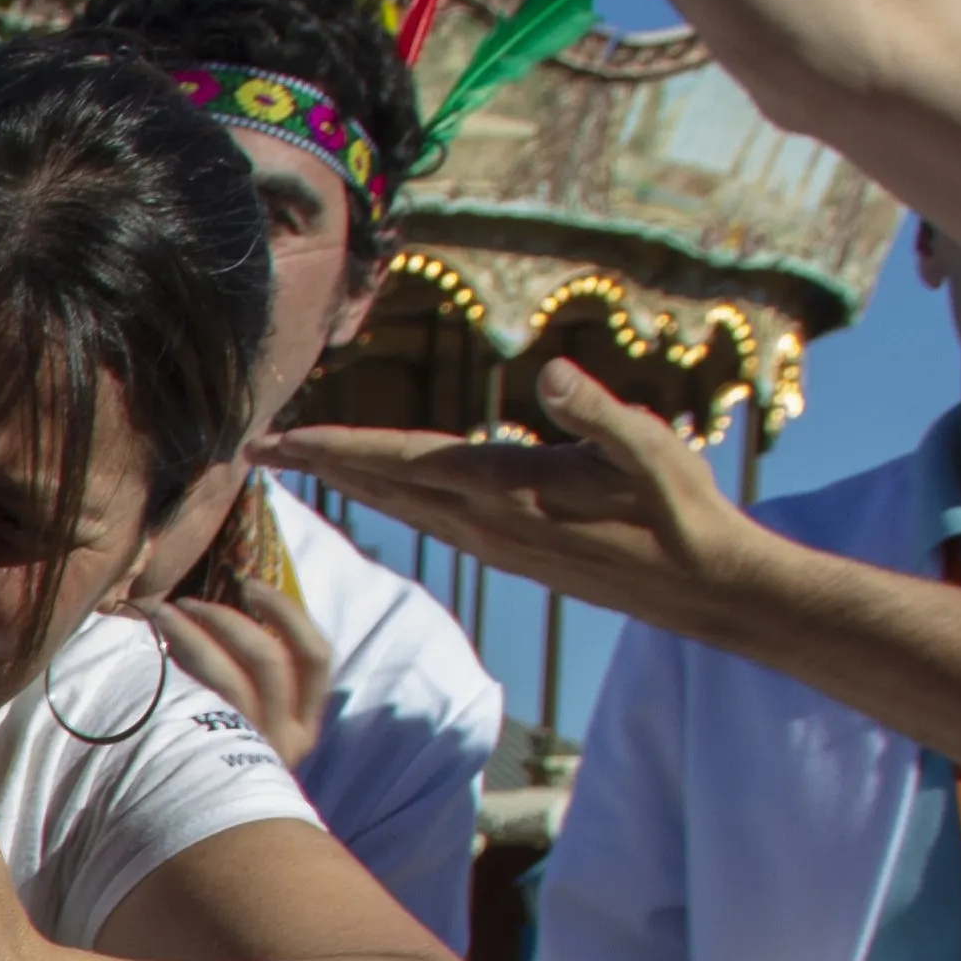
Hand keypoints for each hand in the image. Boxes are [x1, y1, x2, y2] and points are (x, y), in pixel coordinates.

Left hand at [143, 556, 331, 764]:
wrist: (205, 851)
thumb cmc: (220, 778)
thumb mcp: (253, 737)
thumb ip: (253, 688)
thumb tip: (220, 617)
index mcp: (305, 728)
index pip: (316, 657)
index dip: (286, 612)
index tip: (250, 584)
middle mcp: (286, 742)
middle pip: (271, 658)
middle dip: (227, 618)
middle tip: (188, 600)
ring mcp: (248, 755)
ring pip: (230, 677)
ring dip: (192, 634)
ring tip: (159, 614)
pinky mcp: (210, 765)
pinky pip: (190, 705)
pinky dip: (168, 668)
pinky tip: (144, 652)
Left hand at [271, 366, 767, 636]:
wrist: (703, 586)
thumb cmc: (682, 508)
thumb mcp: (649, 445)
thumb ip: (595, 410)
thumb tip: (550, 374)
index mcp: (508, 489)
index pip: (403, 461)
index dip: (338, 446)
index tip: (281, 439)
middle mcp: (488, 521)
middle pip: (383, 486)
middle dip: (319, 464)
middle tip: (257, 447)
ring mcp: (497, 542)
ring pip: (403, 507)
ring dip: (349, 482)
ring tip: (302, 460)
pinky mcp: (511, 552)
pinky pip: (432, 522)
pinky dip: (392, 500)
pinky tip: (380, 490)